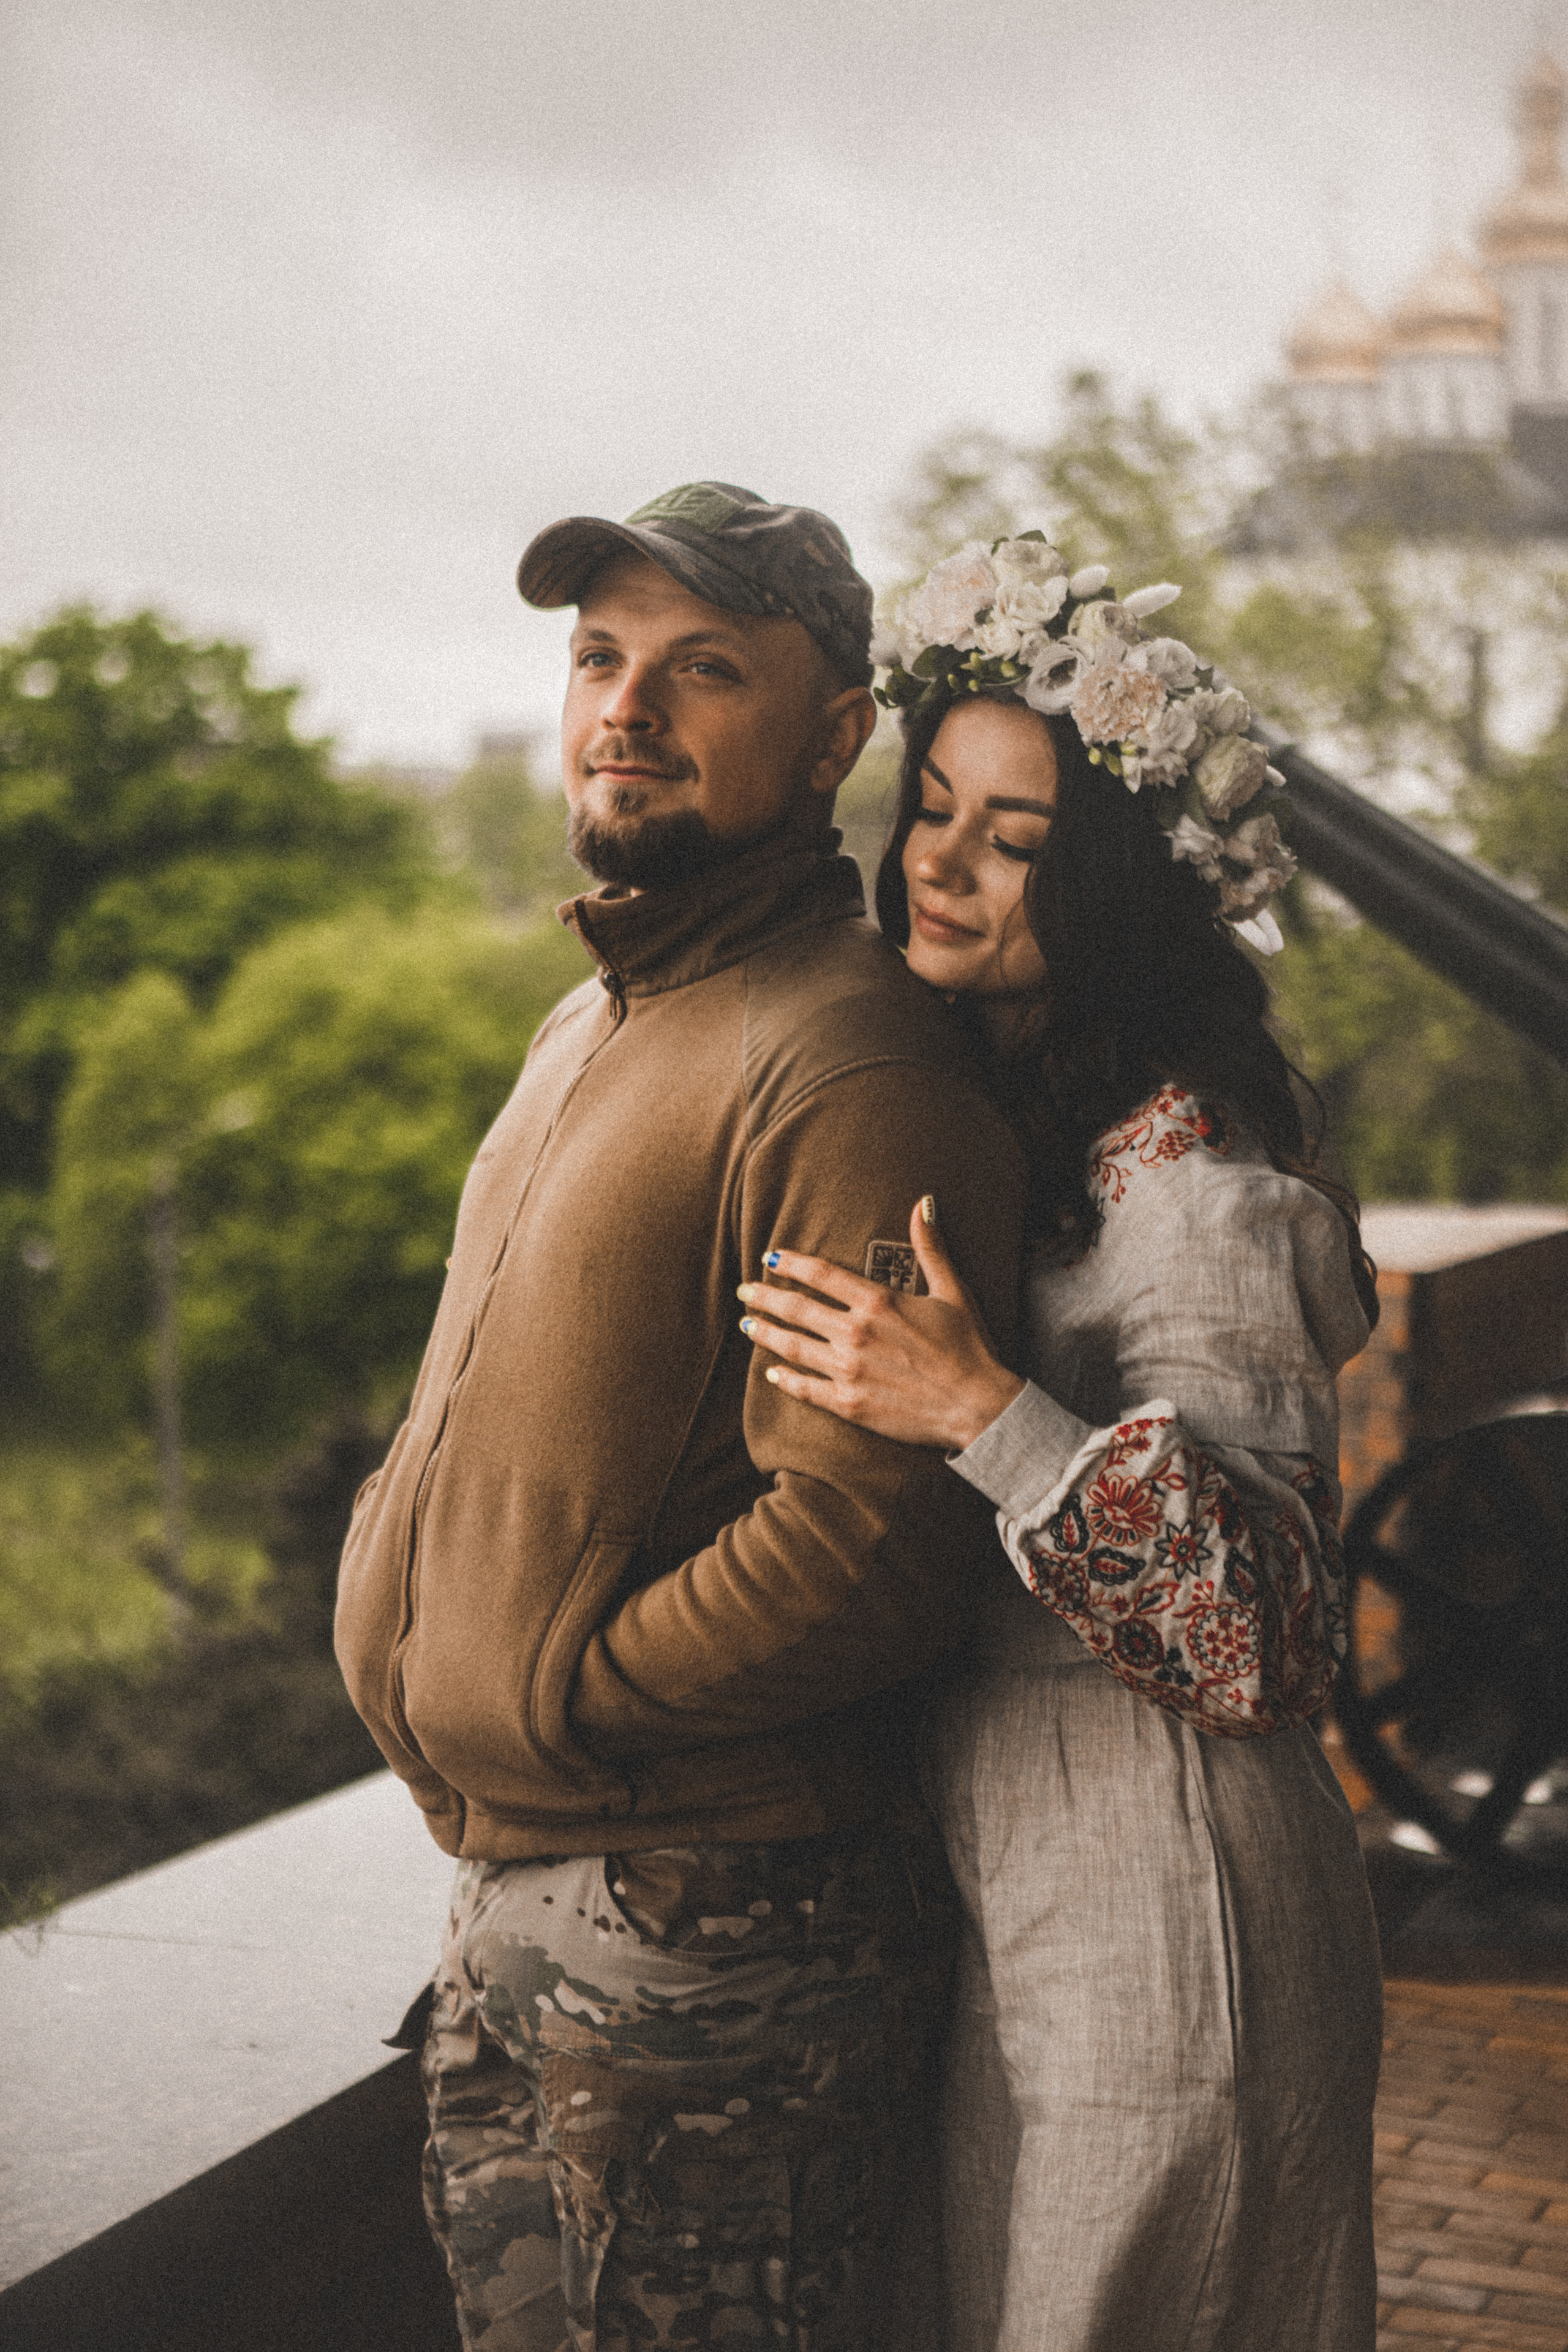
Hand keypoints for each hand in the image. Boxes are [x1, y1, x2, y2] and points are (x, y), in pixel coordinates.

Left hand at [737, 1197, 1023, 1452]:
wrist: (977, 1406)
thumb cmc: (968, 1347)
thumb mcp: (952, 1291)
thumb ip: (930, 1247)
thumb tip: (923, 1203)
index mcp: (878, 1302)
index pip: (820, 1274)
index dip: (791, 1263)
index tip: (770, 1257)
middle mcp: (855, 1333)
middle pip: (796, 1309)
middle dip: (765, 1298)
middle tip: (745, 1291)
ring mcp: (848, 1370)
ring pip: (792, 1347)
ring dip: (765, 1334)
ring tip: (748, 1325)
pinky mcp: (849, 1404)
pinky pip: (806, 1389)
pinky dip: (785, 1379)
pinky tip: (773, 1372)